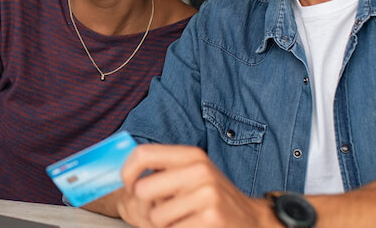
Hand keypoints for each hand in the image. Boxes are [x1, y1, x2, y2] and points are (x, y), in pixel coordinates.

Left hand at [119, 145, 277, 227]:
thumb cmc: (213, 199)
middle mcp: (199, 170)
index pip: (142, 154)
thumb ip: (165, 170)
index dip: (127, 172)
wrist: (251, 220)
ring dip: (163, 225)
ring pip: (155, 216)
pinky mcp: (210, 217)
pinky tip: (192, 227)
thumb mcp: (194, 174)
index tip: (129, 186)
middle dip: (144, 208)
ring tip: (182, 220)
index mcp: (191, 155)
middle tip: (158, 213)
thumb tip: (124, 174)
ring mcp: (207, 194)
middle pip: (142, 190)